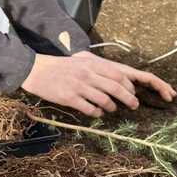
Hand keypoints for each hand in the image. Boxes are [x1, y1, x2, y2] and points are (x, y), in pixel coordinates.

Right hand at [21, 51, 176, 117]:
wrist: (36, 70)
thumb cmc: (61, 67)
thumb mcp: (82, 62)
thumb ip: (100, 69)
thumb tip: (121, 80)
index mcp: (94, 64)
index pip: (121, 74)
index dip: (134, 85)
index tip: (140, 94)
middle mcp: (89, 73)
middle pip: (117, 87)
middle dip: (129, 98)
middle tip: (133, 106)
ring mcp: (80, 85)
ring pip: (105, 100)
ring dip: (112, 107)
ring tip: (111, 109)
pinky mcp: (70, 97)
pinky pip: (90, 109)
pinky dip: (96, 113)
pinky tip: (96, 114)